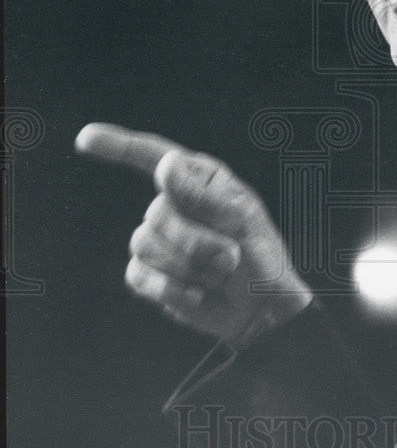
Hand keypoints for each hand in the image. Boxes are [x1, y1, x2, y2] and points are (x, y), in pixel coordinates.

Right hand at [74, 123, 312, 344]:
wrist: (260, 308)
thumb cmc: (260, 257)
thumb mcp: (242, 222)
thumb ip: (202, 195)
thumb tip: (166, 165)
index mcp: (199, 180)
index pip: (153, 156)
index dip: (117, 146)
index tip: (85, 138)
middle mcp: (173, 204)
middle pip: (157, 214)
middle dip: (197, 242)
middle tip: (231, 257)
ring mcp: (158, 239)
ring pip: (145, 245)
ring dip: (189, 266)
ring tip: (218, 274)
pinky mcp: (149, 273)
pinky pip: (139, 275)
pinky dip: (172, 289)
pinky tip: (198, 293)